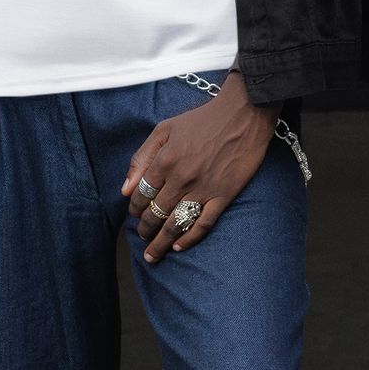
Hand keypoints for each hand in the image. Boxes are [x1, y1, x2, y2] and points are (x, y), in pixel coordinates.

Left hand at [122, 71, 274, 262]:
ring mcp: (203, 189)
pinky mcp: (224, 196)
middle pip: (155, 213)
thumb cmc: (202, 120)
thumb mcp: (164, 129)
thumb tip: (125, 189)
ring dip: (161, 242)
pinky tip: (178, 246)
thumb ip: (141, 157)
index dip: (134, 208)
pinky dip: (189, 239)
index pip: (141, 194)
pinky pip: (203, 224)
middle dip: (145, 229)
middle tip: (142, 236)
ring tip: (153, 254)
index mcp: (165, 161)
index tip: (135, 213)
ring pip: (176, 224)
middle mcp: (181, 178)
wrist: (243, 115)